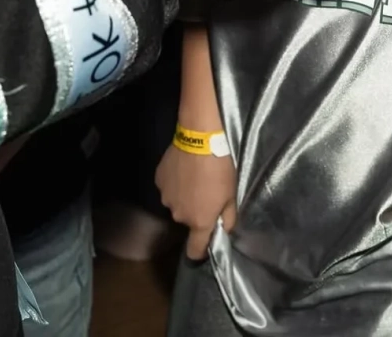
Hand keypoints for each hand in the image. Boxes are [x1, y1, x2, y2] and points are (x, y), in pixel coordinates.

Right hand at [155, 144, 235, 258]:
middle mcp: (179, 215)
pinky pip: (168, 188)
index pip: (195, 251)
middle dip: (196, 212)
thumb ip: (228, 218)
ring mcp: (166, 198)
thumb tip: (223, 229)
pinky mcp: (159, 181)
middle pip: (187, 221)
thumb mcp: (232, 194)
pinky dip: (175, 182)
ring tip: (194, 177)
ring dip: (184, 196)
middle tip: (206, 192)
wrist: (200, 139)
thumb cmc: (220, 168)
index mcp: (199, 222)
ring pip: (176, 203)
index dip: (200, 251)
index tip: (205, 243)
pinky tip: (183, 169)